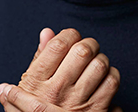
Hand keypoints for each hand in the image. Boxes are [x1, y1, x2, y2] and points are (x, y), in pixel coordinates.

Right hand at [0, 28, 120, 111]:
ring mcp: (77, 104)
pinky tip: (104, 78)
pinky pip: (111, 83)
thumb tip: (47, 32)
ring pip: (99, 65)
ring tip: (96, 62)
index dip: (70, 34)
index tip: (72, 37)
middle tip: (88, 47)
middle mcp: (57, 93)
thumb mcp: (25, 90)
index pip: (58, 45)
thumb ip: (37, 59)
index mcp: (37, 84)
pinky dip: (111, 76)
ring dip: (101, 60)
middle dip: (89, 44)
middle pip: (82, 51)